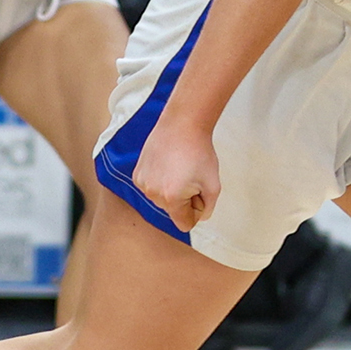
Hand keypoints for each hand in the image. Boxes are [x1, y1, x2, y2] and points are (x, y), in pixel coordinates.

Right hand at [131, 117, 220, 232]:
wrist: (183, 125)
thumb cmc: (199, 152)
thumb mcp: (214, 185)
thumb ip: (208, 208)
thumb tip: (199, 216)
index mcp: (172, 199)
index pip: (184, 224)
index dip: (195, 213)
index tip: (199, 196)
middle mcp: (153, 194)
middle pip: (172, 211)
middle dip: (183, 199)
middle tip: (190, 176)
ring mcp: (142, 183)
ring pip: (161, 199)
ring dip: (171, 189)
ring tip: (179, 168)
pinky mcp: (137, 173)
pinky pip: (151, 187)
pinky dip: (160, 180)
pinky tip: (168, 164)